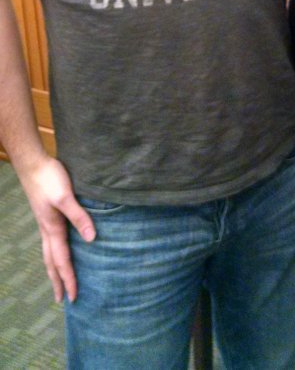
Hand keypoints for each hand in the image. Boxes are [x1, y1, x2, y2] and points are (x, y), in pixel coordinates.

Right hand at [20, 156, 95, 302]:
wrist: (33, 164)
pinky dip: (53, 253)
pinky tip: (58, 248)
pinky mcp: (46, 214)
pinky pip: (49, 241)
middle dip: (57, 281)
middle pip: (51, 262)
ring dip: (53, 268)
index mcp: (53, 229)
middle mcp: (47, 230)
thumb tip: (92, 240)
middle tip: (61, 299)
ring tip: (57, 281)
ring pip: (48, 252)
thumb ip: (79, 217)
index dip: (69, 278)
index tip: (74, 297)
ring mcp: (44, 222)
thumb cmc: (49, 179)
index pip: (62, 260)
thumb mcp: (66, 197)